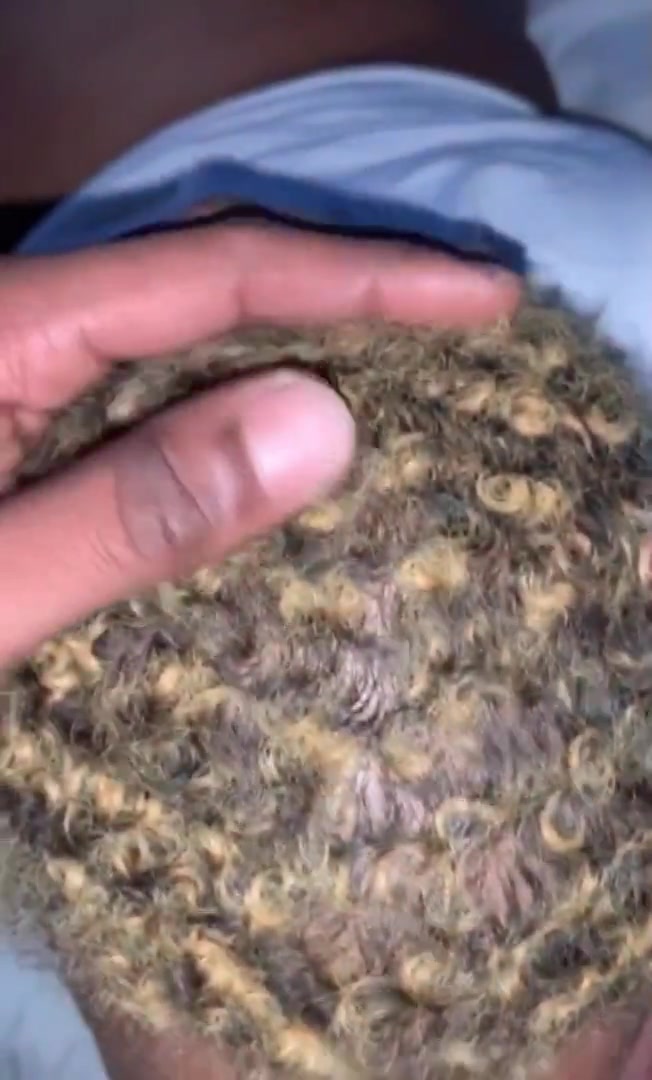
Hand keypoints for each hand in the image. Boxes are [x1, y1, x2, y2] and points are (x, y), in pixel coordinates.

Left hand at [0, 223, 517, 669]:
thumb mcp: (0, 587)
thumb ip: (135, 511)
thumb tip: (321, 422)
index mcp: (8, 330)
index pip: (213, 273)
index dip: (356, 277)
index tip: (479, 295)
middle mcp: (25, 323)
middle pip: (210, 273)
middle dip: (343, 289)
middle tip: (467, 315)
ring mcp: (26, 368)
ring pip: (188, 325)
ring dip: (298, 339)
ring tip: (409, 363)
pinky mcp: (30, 419)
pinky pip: (156, 384)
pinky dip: (238, 399)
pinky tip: (291, 429)